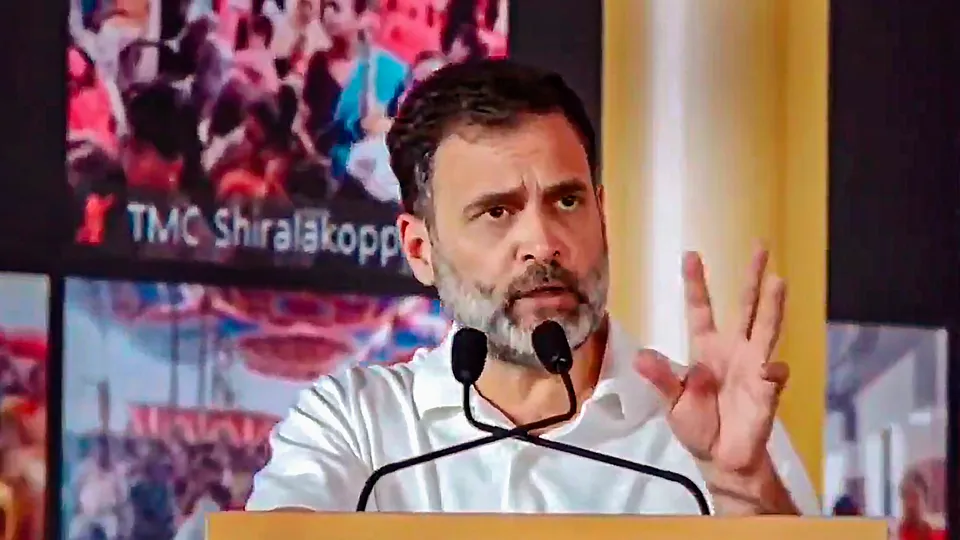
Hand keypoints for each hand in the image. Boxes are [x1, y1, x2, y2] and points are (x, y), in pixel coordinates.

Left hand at [635, 245, 787, 473]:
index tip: (691, 254)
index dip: (697, 283)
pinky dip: (773, 371)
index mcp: (706, 348)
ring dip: (773, 306)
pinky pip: (773, 375)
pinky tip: (771, 370)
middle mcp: (733, 350)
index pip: (701, 310)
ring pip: (766, 329)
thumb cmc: (696, 426)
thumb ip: (662, 380)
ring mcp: (753, 367)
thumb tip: (641, 356)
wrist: (721, 457)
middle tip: (761, 246)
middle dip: (752, 278)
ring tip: (779, 280)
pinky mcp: (767, 390)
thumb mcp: (671, 403)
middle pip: (745, 307)